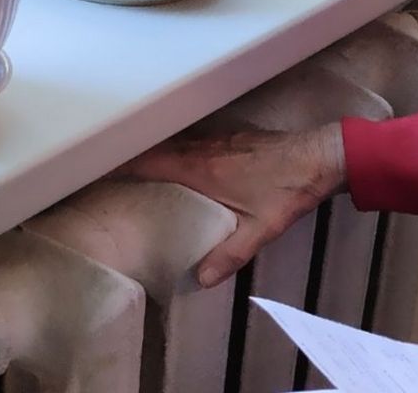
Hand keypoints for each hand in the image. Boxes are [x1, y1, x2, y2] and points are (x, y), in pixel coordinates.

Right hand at [115, 123, 346, 287]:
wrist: (324, 155)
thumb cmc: (290, 189)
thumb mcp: (261, 228)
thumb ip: (229, 254)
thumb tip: (199, 280)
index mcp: (201, 166)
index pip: (147, 160)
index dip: (118, 165)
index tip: (93, 173)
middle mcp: (205, 147)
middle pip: (156, 150)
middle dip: (130, 161)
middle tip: (105, 178)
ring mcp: (221, 138)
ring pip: (176, 144)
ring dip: (155, 155)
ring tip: (133, 175)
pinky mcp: (235, 138)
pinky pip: (194, 141)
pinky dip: (178, 151)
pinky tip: (179, 169)